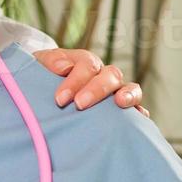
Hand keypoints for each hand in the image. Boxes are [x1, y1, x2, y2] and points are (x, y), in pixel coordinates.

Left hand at [33, 48, 149, 117]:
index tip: (60, 99)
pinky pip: (137, 108)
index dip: (75, 81)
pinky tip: (138, 120)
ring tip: (120, 103)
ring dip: (128, 95)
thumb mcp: (41, 63)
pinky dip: (140, 112)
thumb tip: (63, 67)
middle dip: (96, 89)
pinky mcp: (122, 108)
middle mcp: (104, 73)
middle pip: (110, 75)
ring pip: (131, 87)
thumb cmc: (44, 74)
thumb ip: (50, 61)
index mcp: (85, 61)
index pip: (86, 65)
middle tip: (79, 104)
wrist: (46, 83)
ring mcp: (116, 90)